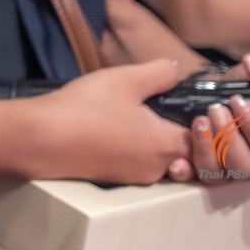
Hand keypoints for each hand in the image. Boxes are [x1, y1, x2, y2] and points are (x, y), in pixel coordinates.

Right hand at [20, 59, 190, 184]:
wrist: (42, 140)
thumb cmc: (86, 108)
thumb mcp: (125, 79)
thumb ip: (160, 73)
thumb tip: (178, 71)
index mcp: (167, 144)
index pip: (207, 140)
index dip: (206, 122)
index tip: (197, 104)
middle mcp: (158, 168)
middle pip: (188, 154)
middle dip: (185, 133)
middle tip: (172, 108)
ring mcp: (136, 177)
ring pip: (164, 160)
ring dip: (160, 141)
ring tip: (143, 115)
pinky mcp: (115, 178)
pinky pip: (140, 164)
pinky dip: (139, 148)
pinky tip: (119, 128)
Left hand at [175, 51, 249, 182]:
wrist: (198, 98)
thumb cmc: (231, 92)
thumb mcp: (249, 76)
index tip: (239, 103)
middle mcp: (249, 163)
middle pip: (248, 168)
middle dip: (230, 138)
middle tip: (215, 110)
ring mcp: (224, 172)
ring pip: (221, 175)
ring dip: (208, 149)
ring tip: (198, 122)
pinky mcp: (198, 173)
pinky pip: (192, 180)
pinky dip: (184, 171)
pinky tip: (177, 161)